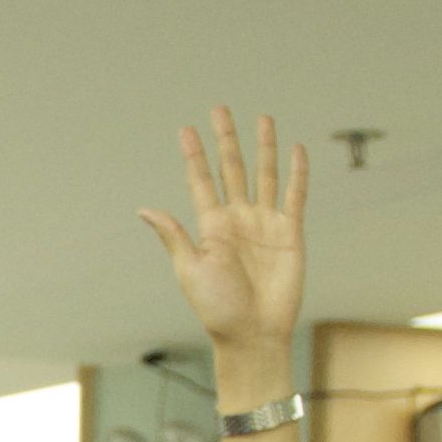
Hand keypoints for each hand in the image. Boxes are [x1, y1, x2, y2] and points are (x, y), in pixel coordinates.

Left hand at [136, 106, 305, 396]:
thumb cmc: (217, 308)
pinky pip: (295, 195)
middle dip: (226, 139)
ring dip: (263, 147)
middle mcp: (238, 219)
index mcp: (211, 226)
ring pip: (265, 174)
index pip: (202, 181)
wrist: (253, 332)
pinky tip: (295, 149)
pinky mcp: (291, 232)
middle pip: (232, 169)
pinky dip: (297, 172)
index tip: (185, 129)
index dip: (195, 155)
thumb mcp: (190, 269)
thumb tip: (145, 210)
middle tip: (220, 108)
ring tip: (262, 119)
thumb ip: (174, 235)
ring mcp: (265, 223)